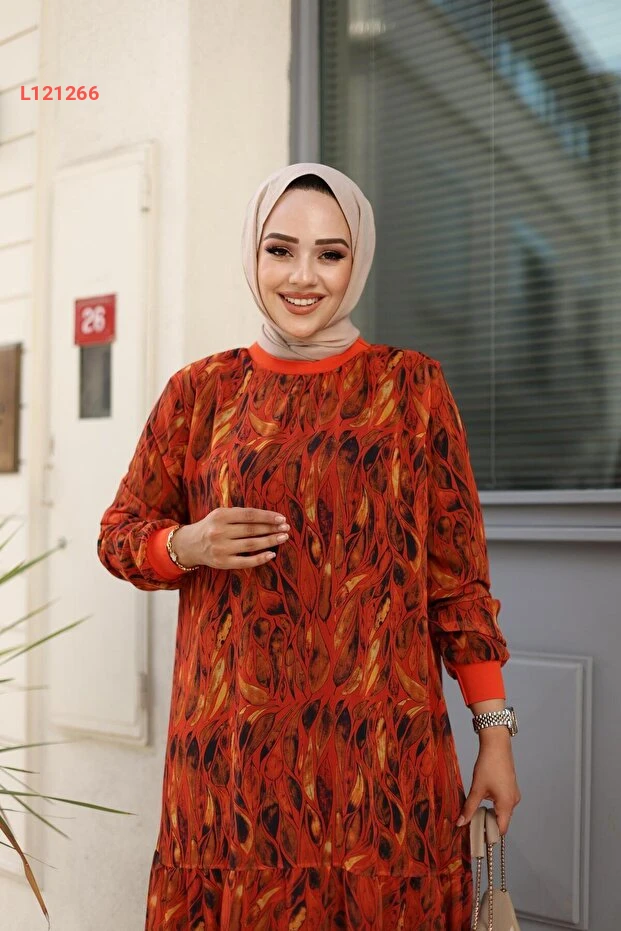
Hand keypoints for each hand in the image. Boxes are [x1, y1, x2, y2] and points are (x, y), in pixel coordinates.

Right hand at [171, 507, 288, 569]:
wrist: (189, 545)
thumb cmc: (211, 527)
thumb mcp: (220, 515)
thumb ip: (240, 514)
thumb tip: (269, 516)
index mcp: (220, 516)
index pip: (249, 515)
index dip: (267, 516)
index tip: (281, 518)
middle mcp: (219, 532)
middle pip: (252, 530)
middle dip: (272, 528)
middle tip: (286, 528)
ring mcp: (221, 548)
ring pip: (251, 544)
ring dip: (270, 541)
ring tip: (283, 538)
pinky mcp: (222, 563)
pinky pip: (246, 561)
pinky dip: (260, 558)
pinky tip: (272, 554)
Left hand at [456, 730, 520, 834]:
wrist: (496, 744)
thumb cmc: (488, 765)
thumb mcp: (477, 788)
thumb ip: (469, 808)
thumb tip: (461, 823)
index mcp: (507, 804)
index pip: (500, 829)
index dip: (489, 835)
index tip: (477, 837)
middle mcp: (513, 801)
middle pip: (501, 821)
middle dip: (488, 824)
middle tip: (473, 825)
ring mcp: (513, 794)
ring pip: (502, 811)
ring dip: (490, 814)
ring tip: (475, 813)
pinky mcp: (511, 787)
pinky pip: (503, 802)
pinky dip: (494, 805)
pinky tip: (483, 800)